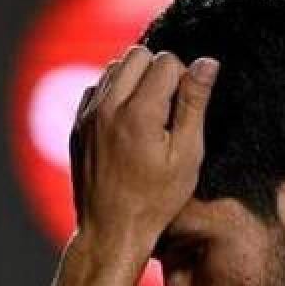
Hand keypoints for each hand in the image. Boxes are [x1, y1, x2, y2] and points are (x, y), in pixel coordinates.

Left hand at [68, 45, 219, 257]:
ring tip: (149, 116)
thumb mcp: (187, 155)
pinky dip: (114, 95)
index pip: (167, 61)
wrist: (111, 230)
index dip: (184, 79)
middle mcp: (108, 107)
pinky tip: (127, 123)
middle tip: (169, 109)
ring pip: (115, 67)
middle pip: (138, 55)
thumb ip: (195, 104)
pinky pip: (97, 88)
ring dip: (135, 80)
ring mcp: (88, 115)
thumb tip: (207, 62)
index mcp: (139, 112)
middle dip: (158, 72)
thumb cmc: (156, 199)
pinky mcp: (77, 125)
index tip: (185, 110)